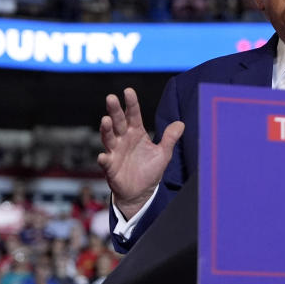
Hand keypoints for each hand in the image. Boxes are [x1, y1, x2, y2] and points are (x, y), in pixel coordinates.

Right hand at [98, 88, 183, 218]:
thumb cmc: (150, 170)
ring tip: (106, 120)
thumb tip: (181, 124)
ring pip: (109, 138)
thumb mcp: (163, 153)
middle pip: (118, 122)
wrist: (141, 192)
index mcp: (136, 133)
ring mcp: (115, 152)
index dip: (131, 104)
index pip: (133, 115)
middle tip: (111, 98)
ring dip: (106, 129)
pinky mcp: (110, 167)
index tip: (128, 91)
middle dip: (115, 110)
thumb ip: (170, 138)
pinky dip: (103, 159)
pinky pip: (105, 162)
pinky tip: (103, 156)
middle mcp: (123, 139)